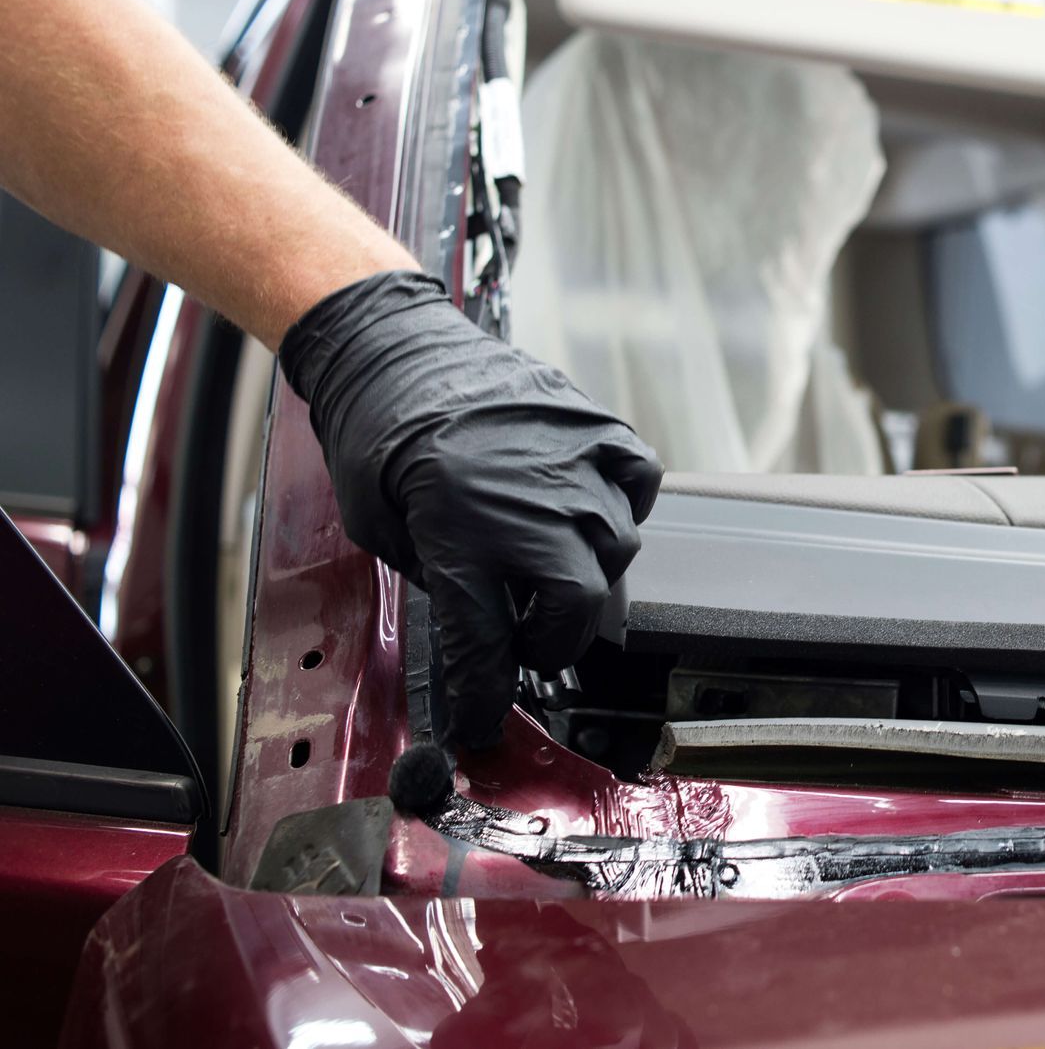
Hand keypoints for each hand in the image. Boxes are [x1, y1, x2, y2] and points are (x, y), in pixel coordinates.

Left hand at [281, 271, 661, 748]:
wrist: (395, 351)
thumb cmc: (377, 433)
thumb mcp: (382, 531)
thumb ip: (442, 583)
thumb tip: (478, 631)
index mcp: (463, 537)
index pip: (489, 649)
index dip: (484, 699)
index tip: (481, 722)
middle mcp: (530, 507)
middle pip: (577, 611)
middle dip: (554, 644)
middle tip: (529, 640)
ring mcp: (574, 465)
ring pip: (616, 552)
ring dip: (586, 577)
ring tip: (551, 570)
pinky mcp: (597, 429)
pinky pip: (638, 486)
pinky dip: (624, 509)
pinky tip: (591, 514)